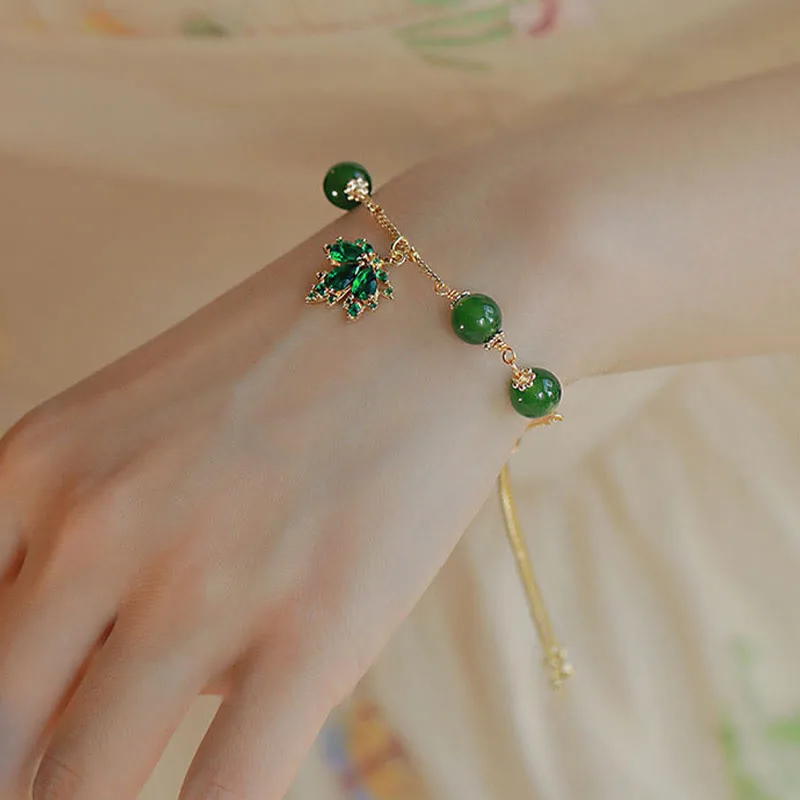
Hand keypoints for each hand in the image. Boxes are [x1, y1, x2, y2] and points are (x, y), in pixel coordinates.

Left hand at [0, 168, 579, 799]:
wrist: (436, 294)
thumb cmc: (304, 352)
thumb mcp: (154, 423)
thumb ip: (101, 552)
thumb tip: (92, 683)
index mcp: (37, 465)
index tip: (31, 730)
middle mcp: (94, 529)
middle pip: (1, 736)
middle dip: (31, 771)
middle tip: (76, 765)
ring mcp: (200, 585)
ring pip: (85, 786)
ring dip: (103, 799)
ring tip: (149, 770)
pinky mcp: (315, 629)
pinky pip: (225, 796)